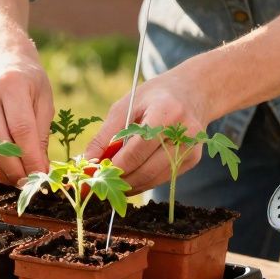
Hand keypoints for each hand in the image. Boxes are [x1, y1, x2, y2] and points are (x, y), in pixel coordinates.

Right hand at [0, 48, 53, 184]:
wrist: (2, 62)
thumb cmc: (29, 85)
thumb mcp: (44, 103)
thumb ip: (40, 136)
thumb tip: (39, 172)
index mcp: (12, 83)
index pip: (21, 129)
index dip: (30, 158)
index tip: (39, 177)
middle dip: (12, 169)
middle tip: (25, 182)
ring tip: (12, 177)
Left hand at [85, 71, 211, 194]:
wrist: (192, 92)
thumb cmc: (153, 97)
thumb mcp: (125, 106)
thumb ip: (105, 135)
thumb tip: (86, 162)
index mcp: (166, 113)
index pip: (136, 150)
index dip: (113, 166)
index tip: (92, 175)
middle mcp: (184, 133)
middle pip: (146, 169)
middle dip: (118, 180)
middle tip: (96, 185)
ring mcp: (191, 149)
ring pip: (153, 179)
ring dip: (128, 185)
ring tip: (108, 184)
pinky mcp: (193, 160)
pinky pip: (162, 178)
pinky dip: (142, 182)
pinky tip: (127, 179)